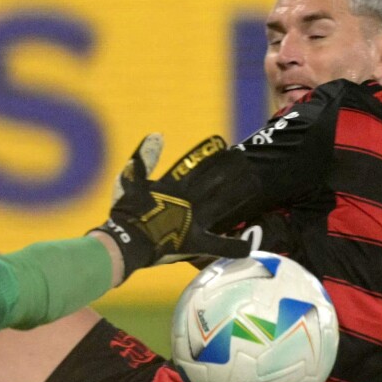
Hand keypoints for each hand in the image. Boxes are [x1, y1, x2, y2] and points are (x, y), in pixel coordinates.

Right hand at [93, 134, 252, 275]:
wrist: (125, 242)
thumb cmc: (125, 213)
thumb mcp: (129, 181)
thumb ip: (144, 158)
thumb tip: (157, 134)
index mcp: (172, 186)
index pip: (193, 163)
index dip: (208, 152)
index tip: (220, 142)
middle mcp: (187, 200)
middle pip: (215, 179)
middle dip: (231, 167)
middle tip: (244, 158)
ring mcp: (193, 221)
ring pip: (224, 202)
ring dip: (240, 191)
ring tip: (256, 181)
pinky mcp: (195, 242)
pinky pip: (219, 246)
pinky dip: (233, 247)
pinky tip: (249, 246)